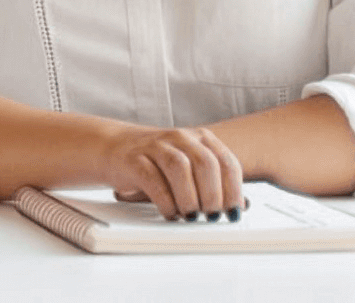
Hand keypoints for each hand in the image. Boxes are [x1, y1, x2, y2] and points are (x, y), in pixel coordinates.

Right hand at [99, 123, 243, 220]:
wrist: (114, 148)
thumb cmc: (158, 163)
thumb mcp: (190, 168)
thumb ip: (214, 184)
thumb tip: (240, 206)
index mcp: (200, 139)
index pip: (226, 162)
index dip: (233, 191)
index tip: (233, 213)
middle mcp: (180, 138)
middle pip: (205, 163)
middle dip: (212, 195)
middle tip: (211, 216)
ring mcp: (155, 145)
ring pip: (179, 167)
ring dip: (189, 197)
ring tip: (190, 215)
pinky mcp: (133, 158)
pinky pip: (152, 178)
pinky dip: (165, 200)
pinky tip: (169, 212)